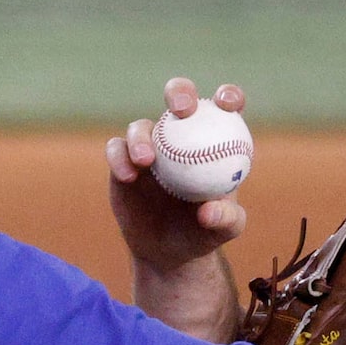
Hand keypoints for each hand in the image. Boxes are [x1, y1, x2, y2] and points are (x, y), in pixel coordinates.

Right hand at [107, 77, 250, 271]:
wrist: (168, 252)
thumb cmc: (204, 233)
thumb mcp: (224, 230)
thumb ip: (226, 219)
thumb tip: (209, 211)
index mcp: (214, 138)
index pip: (224, 106)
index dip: (229, 96)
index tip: (228, 105)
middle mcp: (181, 134)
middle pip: (180, 98)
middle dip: (181, 93)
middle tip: (182, 110)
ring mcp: (150, 145)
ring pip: (141, 126)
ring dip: (142, 137)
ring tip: (146, 160)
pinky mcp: (123, 159)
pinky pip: (117, 149)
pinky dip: (120, 158)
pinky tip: (128, 176)